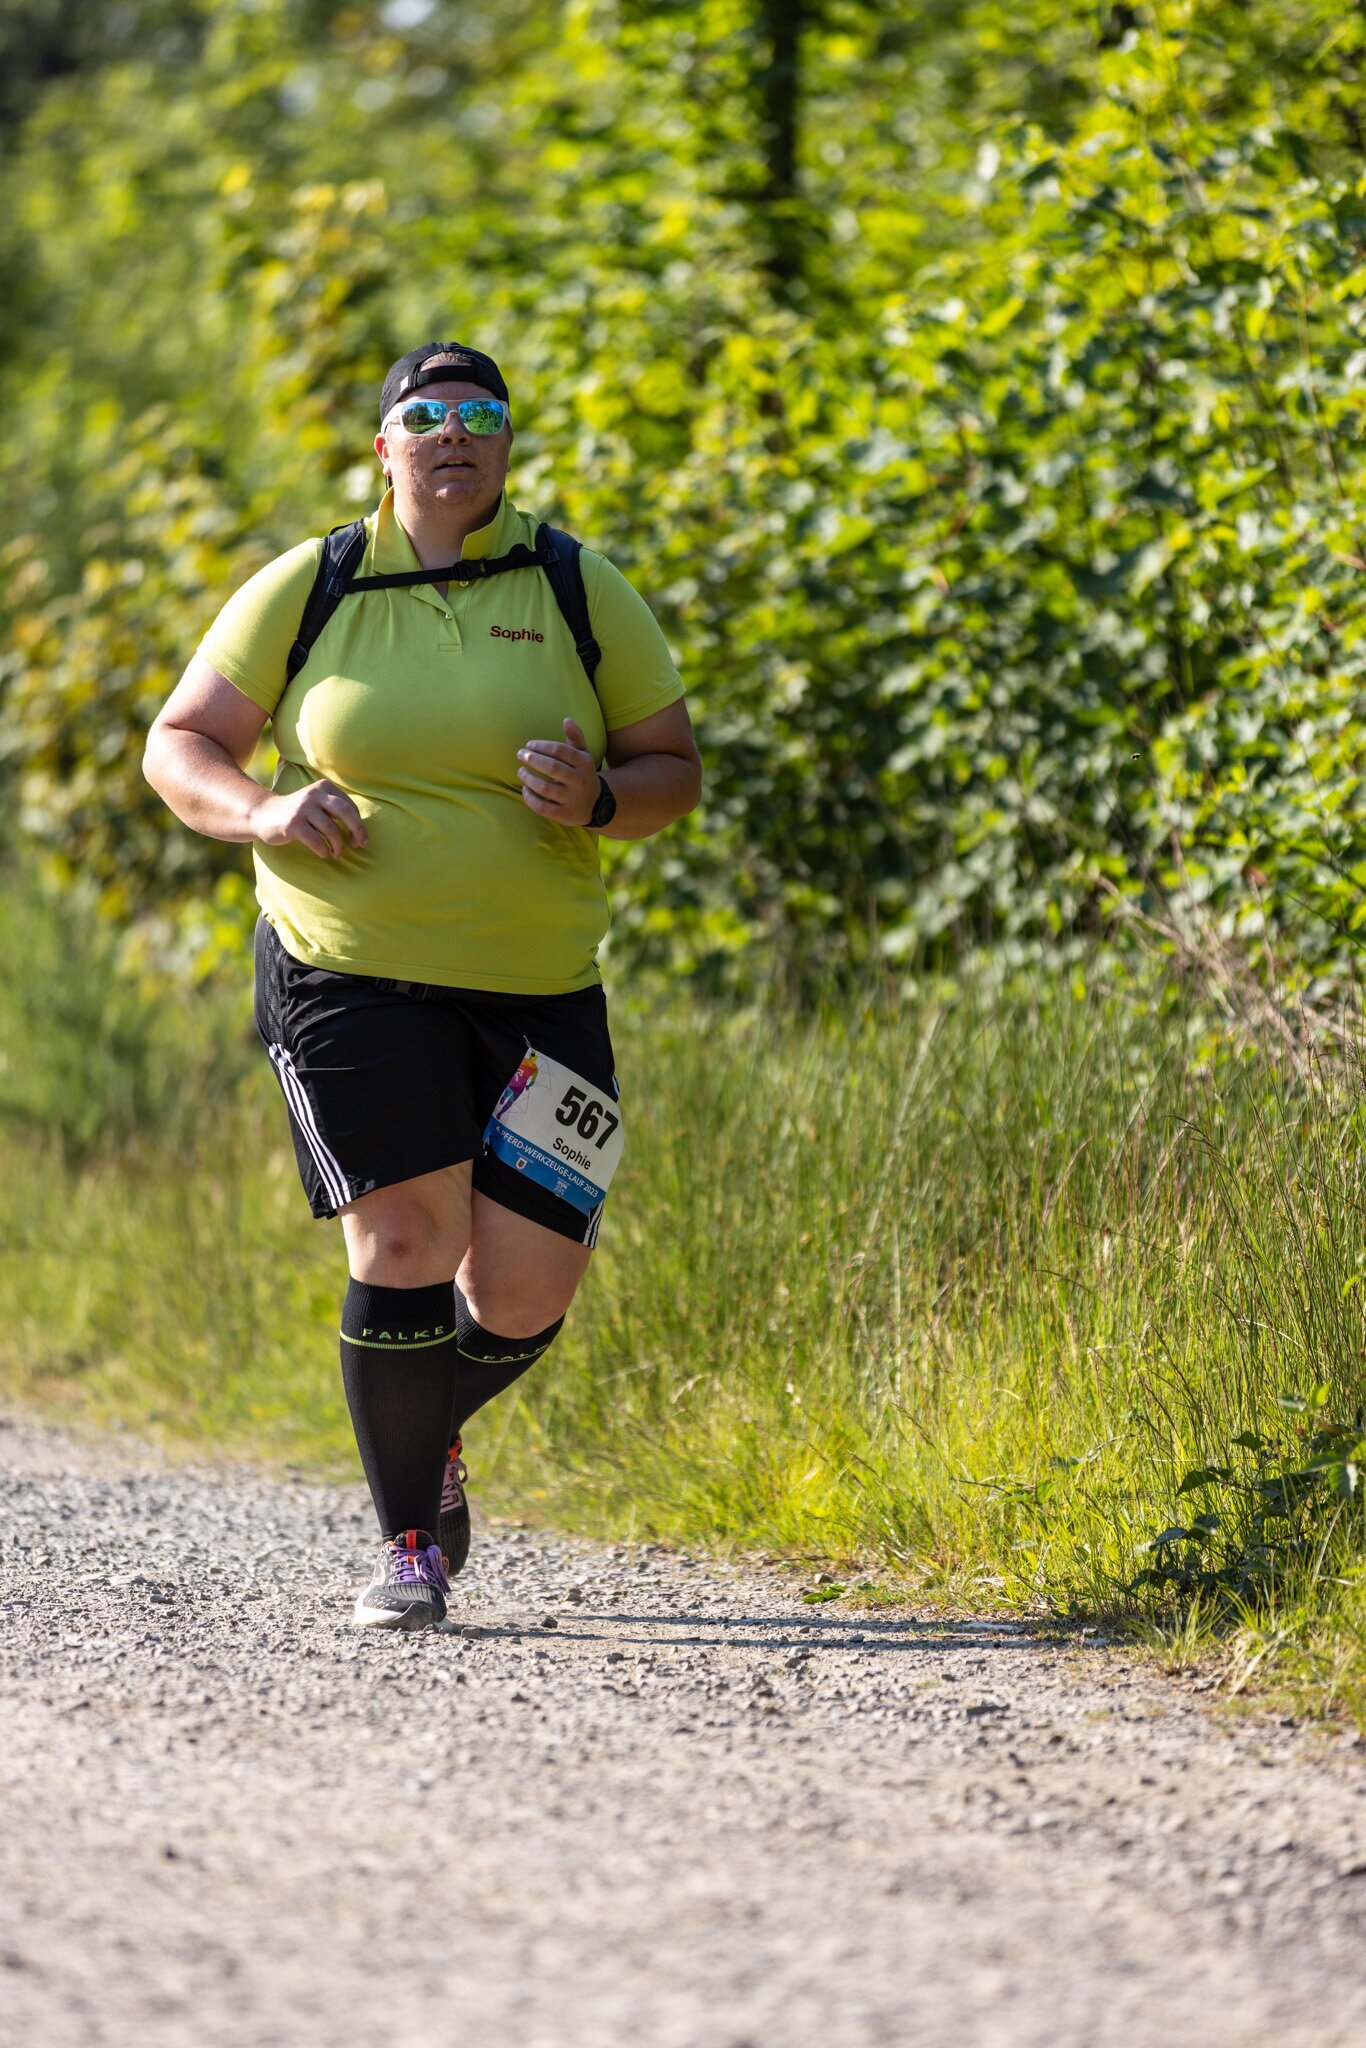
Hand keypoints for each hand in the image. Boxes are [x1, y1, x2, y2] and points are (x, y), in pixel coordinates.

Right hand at [249, 780, 368, 859]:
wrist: (263, 814)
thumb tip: (361, 832)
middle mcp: (314, 794)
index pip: (350, 806)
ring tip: (337, 853)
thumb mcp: (317, 804)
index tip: (360, 839)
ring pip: (332, 830)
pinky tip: (324, 853)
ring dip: (338, 846)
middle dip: (358, 831)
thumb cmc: (298, 813)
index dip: (359, 824)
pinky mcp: (293, 824)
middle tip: (360, 845)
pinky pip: (316, 841)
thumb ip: (336, 810)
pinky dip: (324, 850)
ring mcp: (302, 808)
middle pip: (346, 812)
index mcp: (324, 787)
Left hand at [517, 718, 598, 827]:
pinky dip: (530, 798)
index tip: (529, 745)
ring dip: (528, 778)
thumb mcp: (584, 755)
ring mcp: (572, 799)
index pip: (560, 751)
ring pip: (545, 788)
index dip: (541, 746)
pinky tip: (525, 789)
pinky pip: (543, 807)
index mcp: (584, 763)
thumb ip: (576, 737)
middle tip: (520, 754)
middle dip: (533, 759)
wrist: (596, 804)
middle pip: (552, 768)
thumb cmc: (583, 773)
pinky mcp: (564, 814)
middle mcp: (580, 781)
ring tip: (521, 771)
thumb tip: (567, 719)